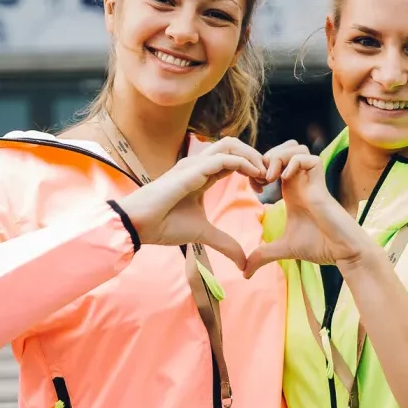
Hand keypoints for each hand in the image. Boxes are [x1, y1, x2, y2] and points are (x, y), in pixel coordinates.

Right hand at [116, 137, 265, 269]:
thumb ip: (225, 243)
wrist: (139, 226)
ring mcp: (194, 165)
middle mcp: (198, 166)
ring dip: (251, 155)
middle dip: (255, 156)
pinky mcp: (191, 170)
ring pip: (230, 144)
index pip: (232, 161)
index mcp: (201, 176)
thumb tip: (243, 263)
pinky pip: (223, 158)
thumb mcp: (203, 234)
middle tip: (268, 177)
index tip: (263, 186)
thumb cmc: (164, 225)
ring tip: (264, 173)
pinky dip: (243, 162)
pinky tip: (255, 174)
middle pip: (234, 146)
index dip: (251, 169)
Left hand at [243, 153, 368, 277]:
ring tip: (271, 177)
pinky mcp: (321, 183)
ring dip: (279, 156)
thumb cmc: (319, 246)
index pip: (273, 162)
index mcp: (290, 189)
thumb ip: (263, 255)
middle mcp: (300, 180)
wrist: (342, 252)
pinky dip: (294, 162)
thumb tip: (244, 272)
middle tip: (259, 178)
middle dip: (266, 157)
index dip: (259, 168)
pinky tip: (284, 179)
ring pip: (296, 147)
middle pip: (284, 148)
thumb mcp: (283, 248)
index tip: (254, 188)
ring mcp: (311, 180)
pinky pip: (309, 157)